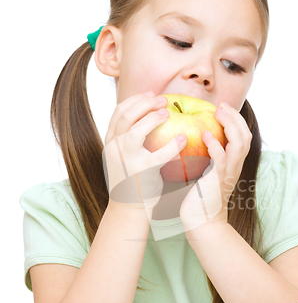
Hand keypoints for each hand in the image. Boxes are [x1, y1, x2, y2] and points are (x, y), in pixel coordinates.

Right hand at [103, 92, 186, 209]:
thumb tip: (147, 118)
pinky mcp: (141, 173)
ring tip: (167, 113)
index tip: (151, 94)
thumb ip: (130, 139)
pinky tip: (183, 138)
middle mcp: (114, 148)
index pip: (119, 112)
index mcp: (110, 142)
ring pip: (134, 131)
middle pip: (125, 116)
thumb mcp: (123, 156)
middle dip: (145, 103)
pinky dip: (172, 145)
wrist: (127, 209)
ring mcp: (126, 160)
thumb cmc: (132, 181)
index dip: (136, 100)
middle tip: (164, 100)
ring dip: (152, 118)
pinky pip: (159, 155)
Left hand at [179, 101, 251, 231]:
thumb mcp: (204, 173)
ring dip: (230, 125)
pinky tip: (206, 134)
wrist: (202, 221)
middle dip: (235, 117)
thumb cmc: (198, 198)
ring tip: (218, 113)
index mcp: (233, 163)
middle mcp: (235, 166)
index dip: (235, 119)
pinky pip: (221, 159)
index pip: (242, 136)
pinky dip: (215, 145)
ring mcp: (228, 173)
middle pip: (245, 135)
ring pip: (239, 143)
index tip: (222, 108)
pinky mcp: (218, 179)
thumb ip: (203, 157)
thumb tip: (189, 140)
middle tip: (221, 105)